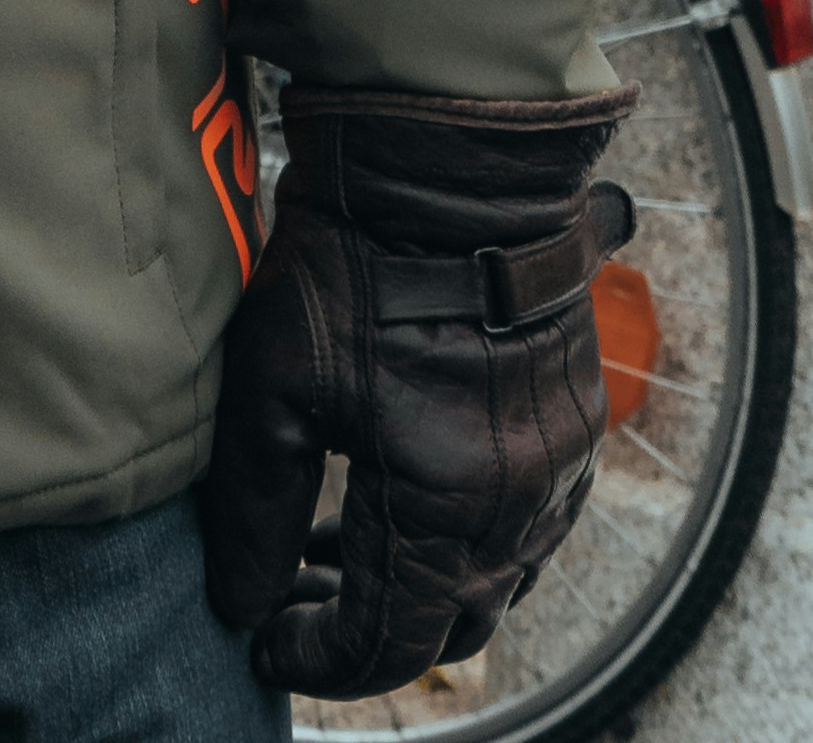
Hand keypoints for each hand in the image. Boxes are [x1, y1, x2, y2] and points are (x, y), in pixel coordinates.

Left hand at [203, 90, 633, 691]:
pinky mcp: (572, 419)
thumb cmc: (355, 256)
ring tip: (327, 548)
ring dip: (414, 582)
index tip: (262, 643)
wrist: (454, 153)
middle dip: (364, 630)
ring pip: (491, 577)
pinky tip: (396, 489)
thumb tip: (240, 604)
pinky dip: (460, 531)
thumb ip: (255, 509)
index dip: (320, 658)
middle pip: (449, 623)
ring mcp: (559, 463)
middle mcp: (521, 502)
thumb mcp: (275, 380)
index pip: (389, 642)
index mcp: (447, 504)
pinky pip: (526, 519)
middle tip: (287, 602)